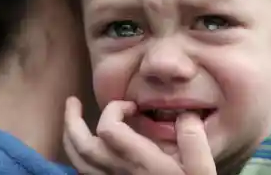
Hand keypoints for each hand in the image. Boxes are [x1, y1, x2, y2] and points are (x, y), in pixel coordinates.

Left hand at [63, 97, 216, 174]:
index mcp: (141, 162)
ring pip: (78, 162)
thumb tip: (185, 115)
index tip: (132, 106)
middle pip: (82, 146)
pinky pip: (84, 174)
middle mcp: (119, 172)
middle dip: (72, 120)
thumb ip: (194, 142)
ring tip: (71, 120)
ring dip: (70, 138)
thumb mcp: (201, 171)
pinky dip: (77, 157)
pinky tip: (84, 149)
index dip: (114, 109)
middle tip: (72, 102)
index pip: (109, 129)